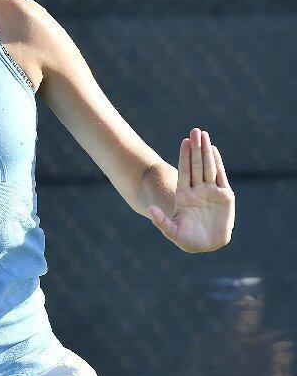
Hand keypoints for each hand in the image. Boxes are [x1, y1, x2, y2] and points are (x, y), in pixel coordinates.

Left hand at [148, 128, 234, 252]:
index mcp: (184, 196)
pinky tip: (215, 150)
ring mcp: (211, 192)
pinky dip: (218, 163)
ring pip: (208, 167)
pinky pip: (221, 176)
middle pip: (196, 165)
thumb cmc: (189, 240)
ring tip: (204, 134)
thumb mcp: (172, 231)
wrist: (208, 245)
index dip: (184, 156)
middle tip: (195, 130)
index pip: (184, 172)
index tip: (184, 141)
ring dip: (207, 151)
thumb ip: (161, 221)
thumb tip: (150, 210)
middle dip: (196, 148)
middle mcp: (197, 190)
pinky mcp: (225, 196)